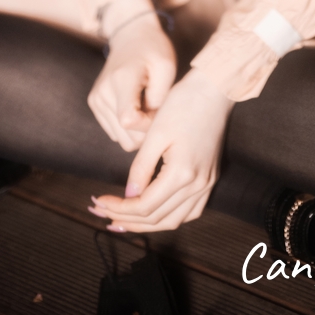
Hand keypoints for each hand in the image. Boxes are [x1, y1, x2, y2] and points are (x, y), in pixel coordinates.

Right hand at [87, 2, 176, 151]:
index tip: (159, 110)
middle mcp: (103, 91)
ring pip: (121, 138)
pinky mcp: (95, 104)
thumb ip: (159, 99)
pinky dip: (129, 125)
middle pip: (125, 135)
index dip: (148, 125)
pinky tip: (136, 106)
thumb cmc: (153, 50)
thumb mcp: (166, 67)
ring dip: (137, 128)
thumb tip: (151, 128)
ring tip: (146, 105)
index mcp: (121, 79)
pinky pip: (116, 132)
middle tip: (156, 107)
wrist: (131, 36)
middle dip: (145, 129)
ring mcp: (96, 99)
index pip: (128, 121)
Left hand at [90, 67, 232, 232]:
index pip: (145, 205)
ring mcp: (207, 184)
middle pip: (158, 218)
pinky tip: (153, 214)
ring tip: (123, 221)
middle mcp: (198, 185)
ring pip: (174, 220)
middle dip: (128, 220)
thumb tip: (128, 195)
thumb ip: (141, 168)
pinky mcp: (209, 179)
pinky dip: (168, 217)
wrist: (214, 89)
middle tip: (103, 215)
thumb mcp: (156, 133)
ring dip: (147, 224)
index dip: (119, 208)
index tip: (99, 202)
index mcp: (182, 174)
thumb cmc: (184, 104)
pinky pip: (189, 212)